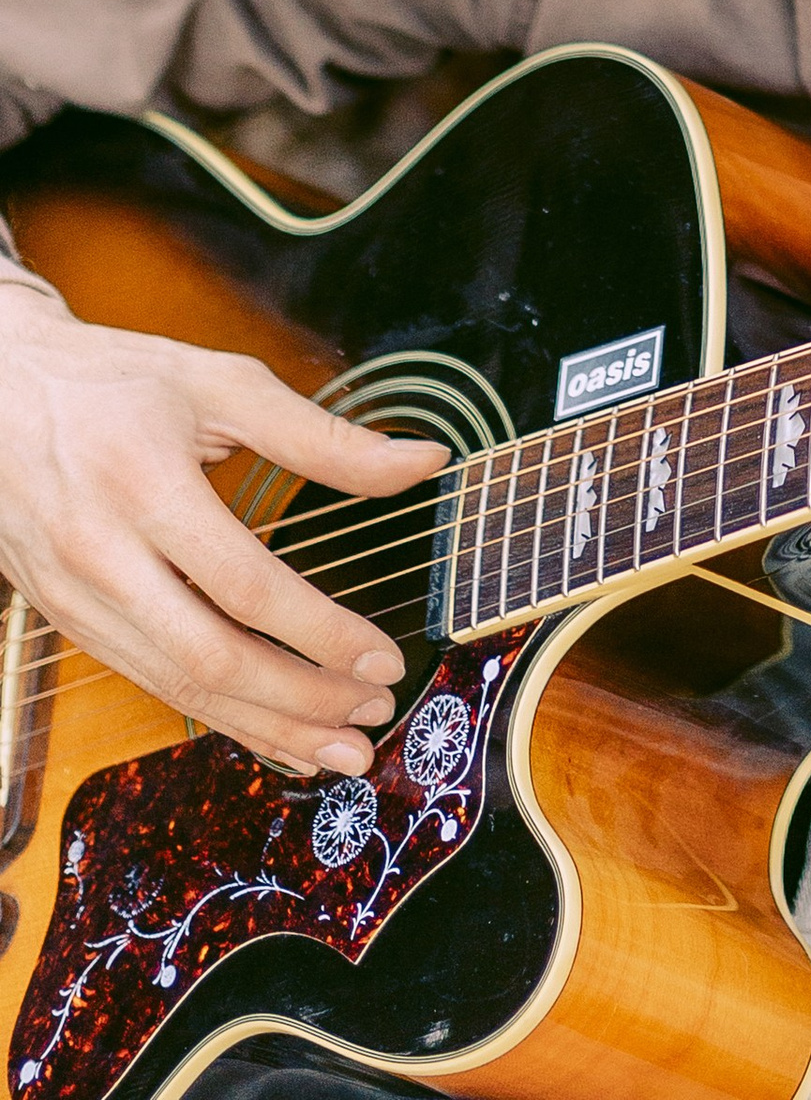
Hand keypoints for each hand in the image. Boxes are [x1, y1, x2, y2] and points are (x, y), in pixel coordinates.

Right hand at [0, 282, 445, 771]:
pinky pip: (150, 684)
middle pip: (208, 657)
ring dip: (263, 725)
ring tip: (338, 747)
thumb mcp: (221, 383)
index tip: (384, 657)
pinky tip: (269, 730)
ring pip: (176, 687)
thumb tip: (423, 463)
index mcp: (144, 483)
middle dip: (299, 700)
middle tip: (371, 716)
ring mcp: (76, 598)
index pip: (245, 585)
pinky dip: (216, 716)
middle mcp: (102, 553)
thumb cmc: (116, 380)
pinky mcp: (68, 622)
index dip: (321, 632)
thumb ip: (324, 434)